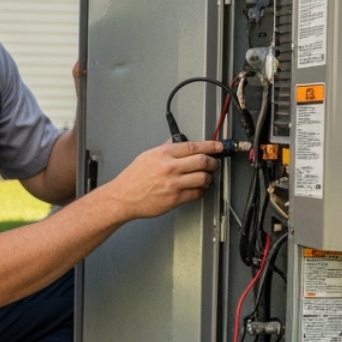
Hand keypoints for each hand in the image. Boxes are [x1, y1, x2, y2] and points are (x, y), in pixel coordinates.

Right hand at [101, 140, 221, 219]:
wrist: (123, 197)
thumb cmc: (133, 178)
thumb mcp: (148, 155)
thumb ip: (165, 148)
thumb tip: (179, 142)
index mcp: (164, 154)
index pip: (194, 146)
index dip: (211, 146)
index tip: (218, 147)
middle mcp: (169, 167)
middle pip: (203, 161)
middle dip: (213, 162)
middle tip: (214, 164)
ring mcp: (173, 184)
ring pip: (203, 178)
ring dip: (209, 178)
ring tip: (206, 178)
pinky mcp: (174, 199)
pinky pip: (196, 193)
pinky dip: (201, 191)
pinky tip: (198, 189)